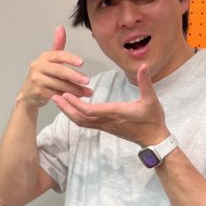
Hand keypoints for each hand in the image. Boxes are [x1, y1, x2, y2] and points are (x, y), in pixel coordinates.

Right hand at [18, 27, 92, 107]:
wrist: (28, 95)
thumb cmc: (43, 76)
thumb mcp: (49, 60)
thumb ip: (57, 46)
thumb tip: (60, 27)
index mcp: (44, 57)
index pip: (59, 55)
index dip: (70, 58)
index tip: (82, 63)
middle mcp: (38, 66)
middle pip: (59, 71)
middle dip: (74, 76)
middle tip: (87, 80)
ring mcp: (37, 79)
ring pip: (59, 84)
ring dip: (74, 89)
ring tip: (86, 92)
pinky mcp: (37, 92)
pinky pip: (55, 94)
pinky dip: (66, 96)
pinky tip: (75, 98)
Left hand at [52, 63, 167, 146]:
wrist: (153, 139)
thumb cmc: (152, 119)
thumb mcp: (151, 99)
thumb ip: (145, 82)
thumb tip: (143, 66)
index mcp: (114, 113)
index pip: (90, 110)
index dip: (76, 104)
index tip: (65, 94)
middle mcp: (106, 121)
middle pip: (80, 117)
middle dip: (66, 108)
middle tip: (53, 97)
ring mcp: (104, 126)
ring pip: (81, 122)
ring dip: (69, 112)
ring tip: (58, 101)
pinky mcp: (105, 127)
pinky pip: (86, 123)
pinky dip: (76, 116)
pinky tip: (71, 108)